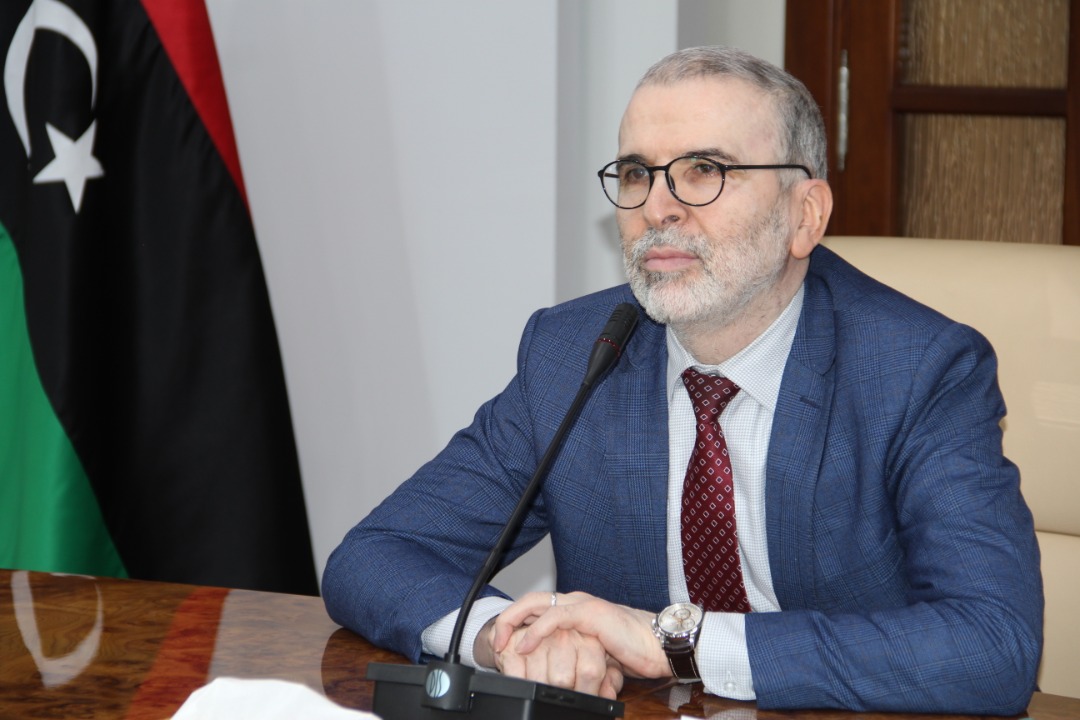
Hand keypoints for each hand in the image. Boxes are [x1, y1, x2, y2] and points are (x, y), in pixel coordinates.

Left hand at [475, 606, 623, 698]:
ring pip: (538, 604)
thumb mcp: (598, 654)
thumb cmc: (636, 651)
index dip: (519, 620)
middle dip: (509, 617)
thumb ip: (578, 655)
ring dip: (515, 621)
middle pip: (533, 601)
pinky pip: (555, 618)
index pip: (540, 607)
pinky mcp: (590, 613)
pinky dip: (535, 631)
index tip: (504, 641)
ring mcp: (583, 605)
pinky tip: (524, 645)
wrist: (661, 646)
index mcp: (579, 609)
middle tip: (496, 639)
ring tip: (502, 641)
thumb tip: (560, 674)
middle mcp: (578, 602)